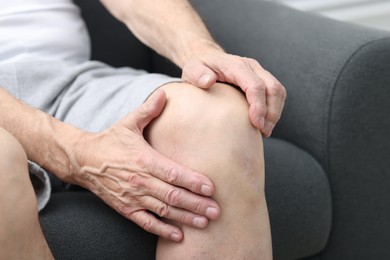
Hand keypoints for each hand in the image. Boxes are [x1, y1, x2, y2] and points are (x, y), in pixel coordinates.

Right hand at [70, 90, 219, 241]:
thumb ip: (148, 110)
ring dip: (185, 218)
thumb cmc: (110, 140)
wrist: (84, 160)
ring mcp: (132, 196)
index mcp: (143, 159)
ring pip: (163, 211)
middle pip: (172, 195)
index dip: (192, 181)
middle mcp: (139, 180)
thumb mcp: (128, 122)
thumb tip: (164, 93)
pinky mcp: (125, 208)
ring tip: (205, 222)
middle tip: (216, 211)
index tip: (210, 188)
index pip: (172, 173)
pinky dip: (162, 230)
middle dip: (196, 204)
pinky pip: (146, 222)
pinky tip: (178, 235)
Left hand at [182, 51, 285, 136]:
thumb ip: (197, 74)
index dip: (258, 105)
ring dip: (275, 113)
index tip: (255, 123)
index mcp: (237, 65)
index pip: (255, 85)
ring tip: (265, 131)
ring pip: (279, 92)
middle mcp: (252, 67)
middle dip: (271, 112)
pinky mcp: (263, 81)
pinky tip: (264, 125)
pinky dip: (274, 111)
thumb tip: (208, 81)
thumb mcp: (192, 69)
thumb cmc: (199, 68)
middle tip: (263, 131)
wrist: (208, 60)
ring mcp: (260, 73)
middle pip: (273, 88)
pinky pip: (276, 95)